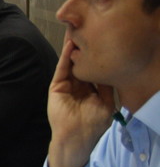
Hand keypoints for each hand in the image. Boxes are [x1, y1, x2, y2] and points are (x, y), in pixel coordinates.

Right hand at [45, 36, 113, 166]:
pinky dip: (66, 57)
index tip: (102, 41)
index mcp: (91, 89)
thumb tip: (110, 69)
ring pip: (71, 62)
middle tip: (87, 29)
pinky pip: (62, 68)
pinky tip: (70, 44)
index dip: (97, 56)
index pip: (94, 68)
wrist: (77, 138)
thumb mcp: (107, 104)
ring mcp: (67, 85)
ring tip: (76, 30)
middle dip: (84, 47)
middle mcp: (78, 85)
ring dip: (73, 47)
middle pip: (82, 62)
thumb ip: (107, 87)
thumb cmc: (93, 125)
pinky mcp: (57, 86)